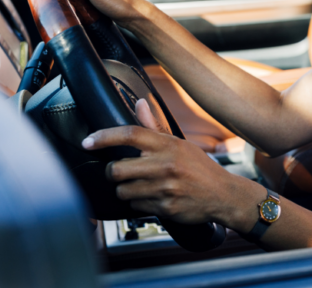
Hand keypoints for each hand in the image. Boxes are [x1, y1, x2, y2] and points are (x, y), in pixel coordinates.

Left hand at [81, 101, 244, 225]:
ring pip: (123, 191)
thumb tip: (140, 103)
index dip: (105, 137)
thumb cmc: (199, 167)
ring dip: (126, 190)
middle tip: (121, 171)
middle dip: (114, 172)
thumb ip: (155, 126)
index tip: (88, 141)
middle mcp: (166, 165)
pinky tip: (153, 198)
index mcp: (168, 145)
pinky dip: (139, 204)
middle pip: (117, 169)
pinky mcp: (166, 207)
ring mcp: (165, 187)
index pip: (131, 134)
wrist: (223, 194)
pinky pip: (136, 208)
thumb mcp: (179, 144)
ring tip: (140, 186)